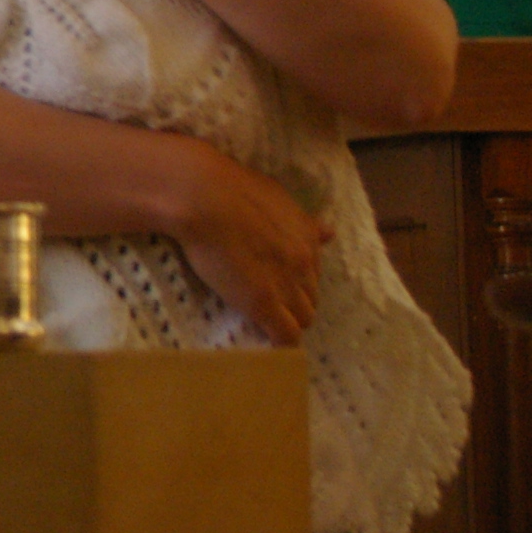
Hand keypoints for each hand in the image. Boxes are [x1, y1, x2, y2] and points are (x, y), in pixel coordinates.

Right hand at [165, 139, 326, 344]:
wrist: (202, 195)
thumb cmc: (228, 187)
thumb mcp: (276, 197)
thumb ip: (302, 220)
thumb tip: (330, 232)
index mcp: (307, 237)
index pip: (314, 273)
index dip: (297, 281)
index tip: (280, 283)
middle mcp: (304, 263)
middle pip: (312, 298)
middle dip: (295, 302)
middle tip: (270, 302)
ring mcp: (285, 284)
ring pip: (302, 319)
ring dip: (287, 321)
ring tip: (266, 322)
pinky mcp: (262, 303)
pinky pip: (285, 336)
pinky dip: (281, 344)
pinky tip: (270, 345)